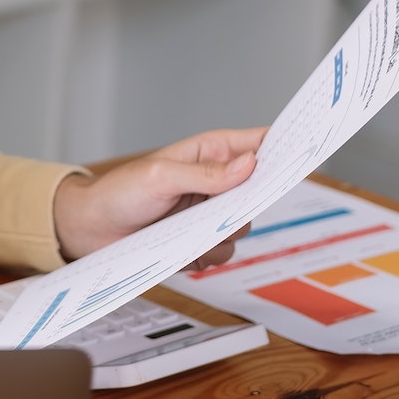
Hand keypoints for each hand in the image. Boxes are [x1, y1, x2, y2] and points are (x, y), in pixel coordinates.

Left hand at [52, 128, 267, 263]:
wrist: (91, 229)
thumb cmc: (119, 191)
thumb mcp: (161, 176)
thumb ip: (206, 173)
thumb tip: (250, 164)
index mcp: (210, 152)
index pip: (258, 143)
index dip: (284, 145)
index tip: (306, 148)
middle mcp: (216, 182)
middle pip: (260, 192)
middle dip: (247, 205)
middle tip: (221, 210)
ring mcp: (210, 212)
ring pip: (244, 227)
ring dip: (221, 234)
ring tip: (187, 229)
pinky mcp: (201, 240)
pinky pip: (225, 252)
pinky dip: (207, 254)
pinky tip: (183, 248)